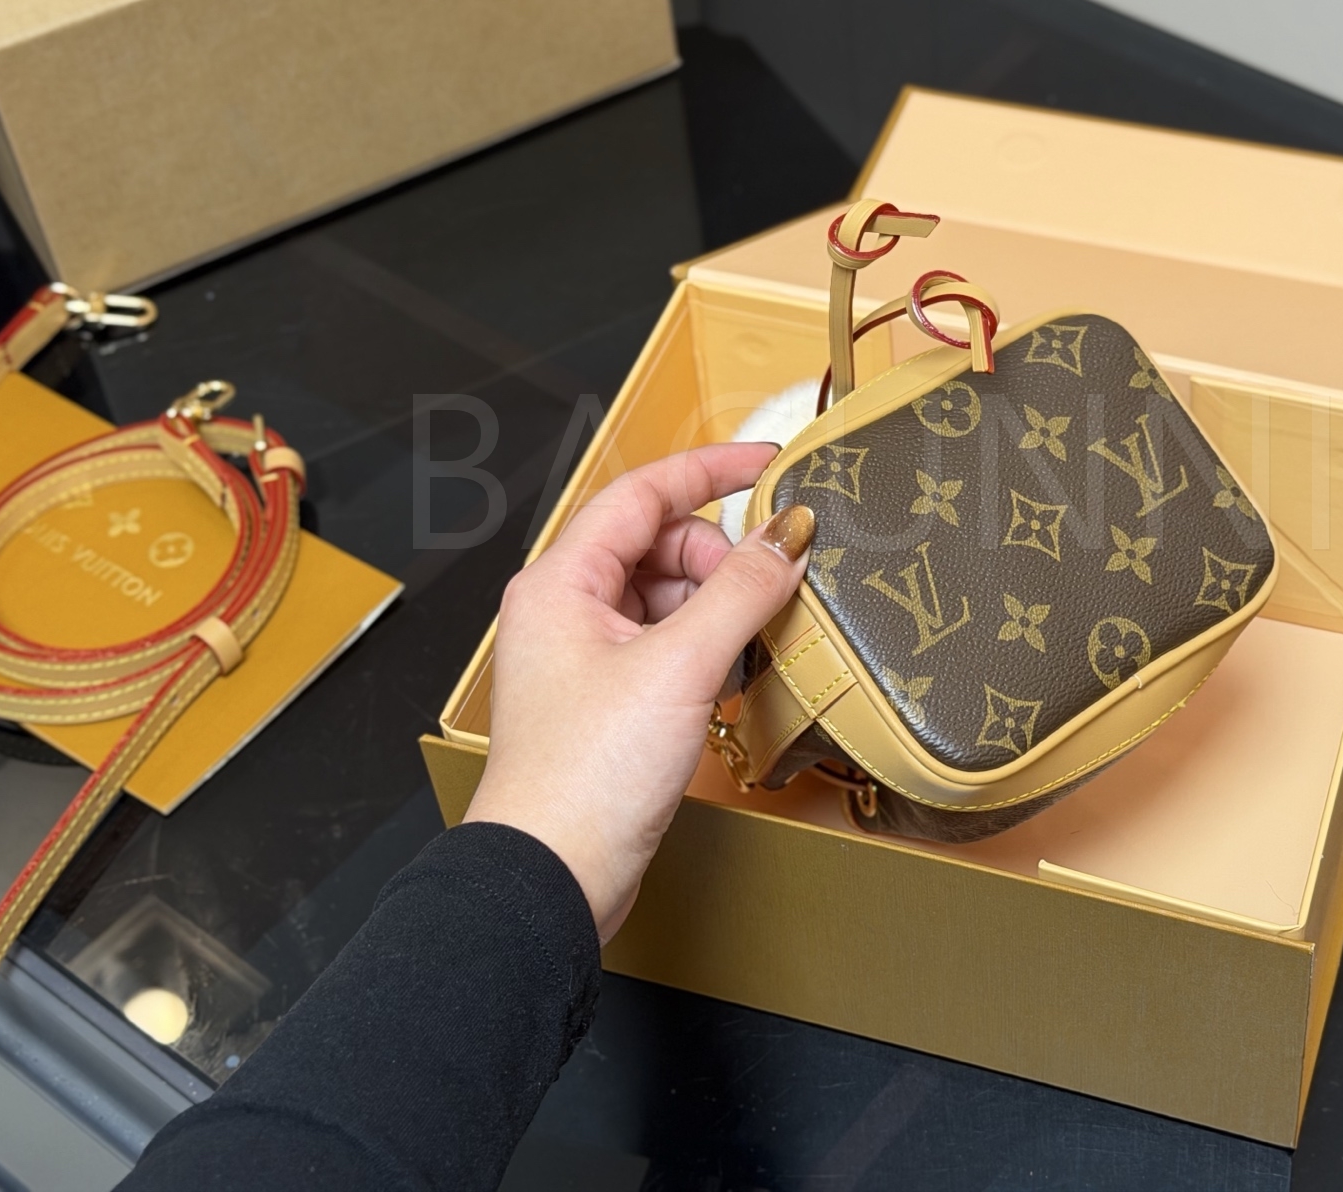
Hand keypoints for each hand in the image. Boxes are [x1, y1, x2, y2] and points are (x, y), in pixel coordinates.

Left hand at [465, 444, 813, 940]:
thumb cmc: (585, 777)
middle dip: (723, 559)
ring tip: (757, 640)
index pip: (643, 493)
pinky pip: (669, 646)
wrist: (552, 877)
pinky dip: (709, 649)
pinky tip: (738, 676)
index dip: (711, 470)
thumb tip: (789, 534)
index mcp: (561, 581)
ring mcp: (586, 657)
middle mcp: (566, 609)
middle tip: (771, 589)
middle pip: (661, 545)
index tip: (772, 464)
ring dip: (720, 608)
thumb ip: (742, 590)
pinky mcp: (609, 701)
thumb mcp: (679, 667)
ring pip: (669, 597)